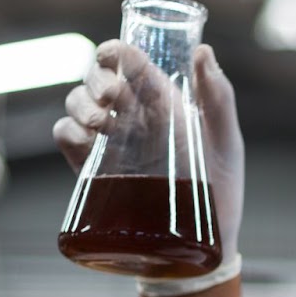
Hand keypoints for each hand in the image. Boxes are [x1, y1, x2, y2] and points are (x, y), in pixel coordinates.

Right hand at [54, 40, 245, 252]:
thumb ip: (219, 99)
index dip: (115, 52)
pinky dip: (69, 131)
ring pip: (78, 103)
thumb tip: (203, 51)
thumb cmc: (222, 193)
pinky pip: (68, 138)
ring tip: (102, 123)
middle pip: (98, 79)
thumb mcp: (227, 144)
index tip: (111, 55)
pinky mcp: (94, 171)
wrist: (203, 245)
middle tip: (110, 97)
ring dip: (80, 103)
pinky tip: (86, 141)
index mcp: (164, 103)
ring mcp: (112, 144)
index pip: (131, 64)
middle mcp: (134, 119)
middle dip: (96, 78)